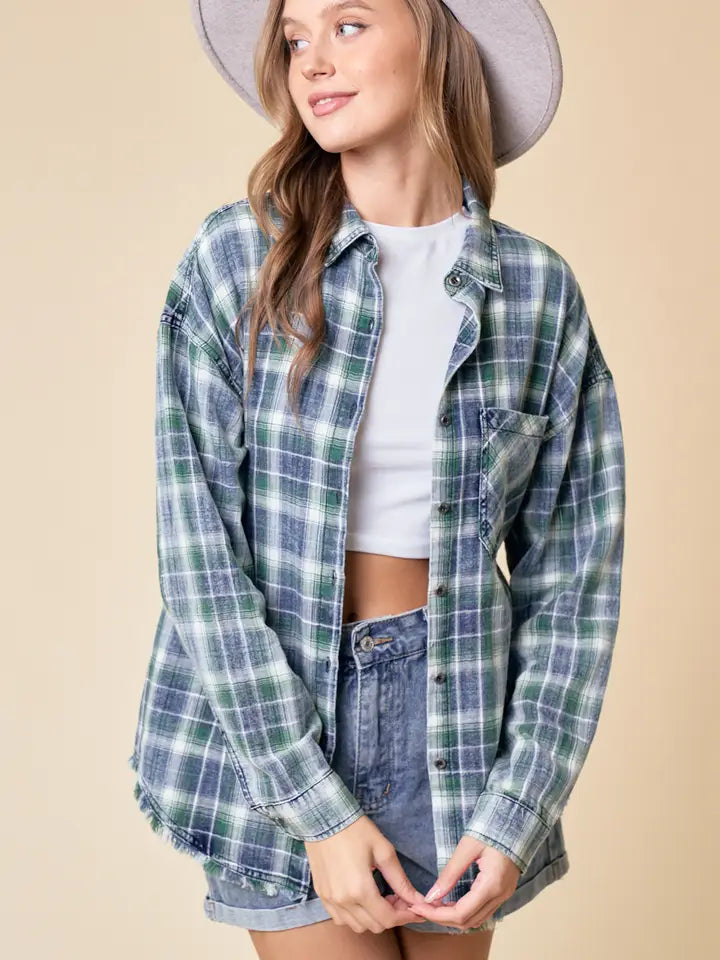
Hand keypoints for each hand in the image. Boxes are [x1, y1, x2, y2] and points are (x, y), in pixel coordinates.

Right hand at [304, 814, 429, 932]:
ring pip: (357, 926)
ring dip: (374, 918)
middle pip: (375, 926)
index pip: (388, 919)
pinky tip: (362, 899)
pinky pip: (341, 919)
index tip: (417, 908)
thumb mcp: (384, 851)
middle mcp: (343, 901)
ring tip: (381, 897)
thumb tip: (418, 899)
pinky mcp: (321, 895)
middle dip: (392, 915)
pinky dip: (355, 916)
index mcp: (360, 890)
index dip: (406, 916)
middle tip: (399, 897)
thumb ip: (400, 880)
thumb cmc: (356, 830)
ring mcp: (330, 900)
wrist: (324, 818)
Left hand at [406, 835, 519, 931]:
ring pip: (476, 920)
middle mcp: (500, 896)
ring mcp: (504, 896)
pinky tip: (451, 902)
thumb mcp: (467, 848)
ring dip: (454, 917)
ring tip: (435, 905)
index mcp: (492, 885)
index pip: (461, 913)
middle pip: (468, 922)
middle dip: (443, 918)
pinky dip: (465, 912)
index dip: (438, 915)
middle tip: (422, 907)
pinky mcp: (503, 892)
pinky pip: (482, 911)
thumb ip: (449, 873)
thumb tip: (431, 896)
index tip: (420, 908)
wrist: (515, 821)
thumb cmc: (491, 829)